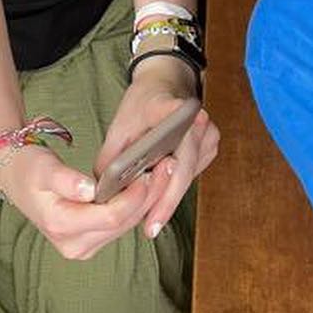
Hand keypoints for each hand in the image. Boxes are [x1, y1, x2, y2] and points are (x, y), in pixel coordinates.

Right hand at [0, 143, 165, 260]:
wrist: (18, 180)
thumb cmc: (30, 170)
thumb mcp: (43, 168)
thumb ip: (65, 180)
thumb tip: (88, 190)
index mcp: (61, 226)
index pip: (109, 217)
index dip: (132, 197)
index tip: (147, 173)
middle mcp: (74, 245)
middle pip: (123, 223)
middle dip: (148, 196)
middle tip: (166, 167)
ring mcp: (84, 246)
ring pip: (127, 225)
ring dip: (147, 200)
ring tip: (163, 172)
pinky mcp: (92, 241)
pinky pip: (121, 224)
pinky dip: (136, 204)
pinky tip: (149, 185)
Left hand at [96, 58, 218, 239]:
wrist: (165, 84)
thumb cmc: (141, 104)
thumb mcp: (120, 127)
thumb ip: (113, 159)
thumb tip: (103, 196)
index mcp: (175, 110)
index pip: (175, 150)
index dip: (165, 185)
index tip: (153, 208)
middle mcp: (200, 123)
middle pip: (184, 171)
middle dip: (166, 202)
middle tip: (150, 228)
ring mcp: (209, 136)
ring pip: (190, 177)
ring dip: (170, 198)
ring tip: (152, 221)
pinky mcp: (209, 147)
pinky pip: (192, 174)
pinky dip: (175, 188)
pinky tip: (160, 203)